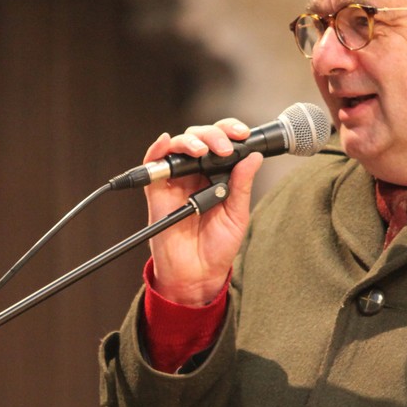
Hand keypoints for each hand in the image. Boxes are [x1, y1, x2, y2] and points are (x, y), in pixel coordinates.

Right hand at [145, 118, 264, 305]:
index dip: (229, 132)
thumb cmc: (218, 247)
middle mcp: (195, 174)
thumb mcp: (237, 214)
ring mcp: (176, 181)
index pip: (221, 143)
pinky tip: (166, 142)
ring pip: (177, 146)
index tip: (243, 134)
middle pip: (199, 137)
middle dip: (212, 135)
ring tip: (202, 151)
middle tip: (225, 148)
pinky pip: (152, 165)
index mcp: (217, 175)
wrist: (198, 274)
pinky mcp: (157, 192)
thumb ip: (242, 185)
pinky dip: (157, 150)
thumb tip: (253, 156)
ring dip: (190, 141)